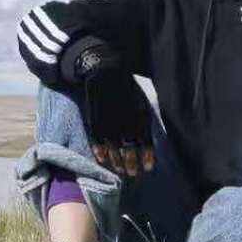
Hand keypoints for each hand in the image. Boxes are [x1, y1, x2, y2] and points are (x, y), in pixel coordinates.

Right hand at [75, 42, 153, 176]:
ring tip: (120, 170)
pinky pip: (96, 136)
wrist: (102, 68)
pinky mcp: (93, 116)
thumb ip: (142, 118)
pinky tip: (102, 159)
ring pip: (113, 144)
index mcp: (138, 111)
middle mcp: (124, 117)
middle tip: (133, 174)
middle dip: (132, 161)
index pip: (144, 138)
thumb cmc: (124, 86)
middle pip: (129, 145)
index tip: (148, 167)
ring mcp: (107, 118)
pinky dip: (99, 149)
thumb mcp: (139, 100)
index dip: (146, 154)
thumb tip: (146, 139)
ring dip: (117, 159)